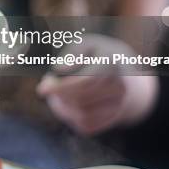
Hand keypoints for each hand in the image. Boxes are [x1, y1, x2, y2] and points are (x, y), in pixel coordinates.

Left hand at [36, 35, 157, 134]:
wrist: (126, 74)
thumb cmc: (98, 55)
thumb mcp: (86, 44)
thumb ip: (72, 53)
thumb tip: (59, 68)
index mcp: (111, 64)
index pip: (84, 81)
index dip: (61, 87)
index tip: (41, 89)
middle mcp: (119, 87)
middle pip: (80, 99)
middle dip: (58, 95)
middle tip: (48, 85)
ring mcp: (119, 105)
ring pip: (81, 114)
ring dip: (61, 106)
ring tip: (57, 92)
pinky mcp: (112, 119)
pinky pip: (85, 125)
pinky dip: (70, 116)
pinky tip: (68, 103)